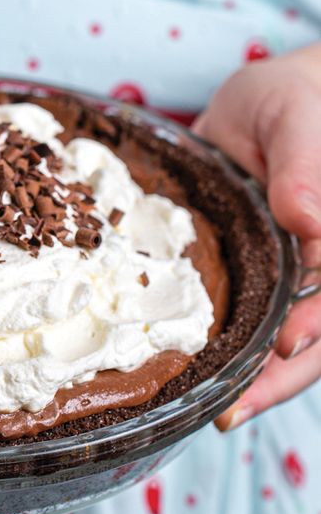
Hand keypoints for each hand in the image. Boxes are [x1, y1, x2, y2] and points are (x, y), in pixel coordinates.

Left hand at [193, 45, 320, 429]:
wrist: (259, 102)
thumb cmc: (290, 100)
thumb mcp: (294, 117)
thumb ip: (304, 166)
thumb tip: (310, 220)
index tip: (288, 340)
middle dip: (286, 374)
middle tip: (236, 408)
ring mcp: (296, 276)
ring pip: (295, 340)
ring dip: (263, 379)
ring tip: (221, 413)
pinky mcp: (259, 278)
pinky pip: (256, 323)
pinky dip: (237, 355)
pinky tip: (204, 381)